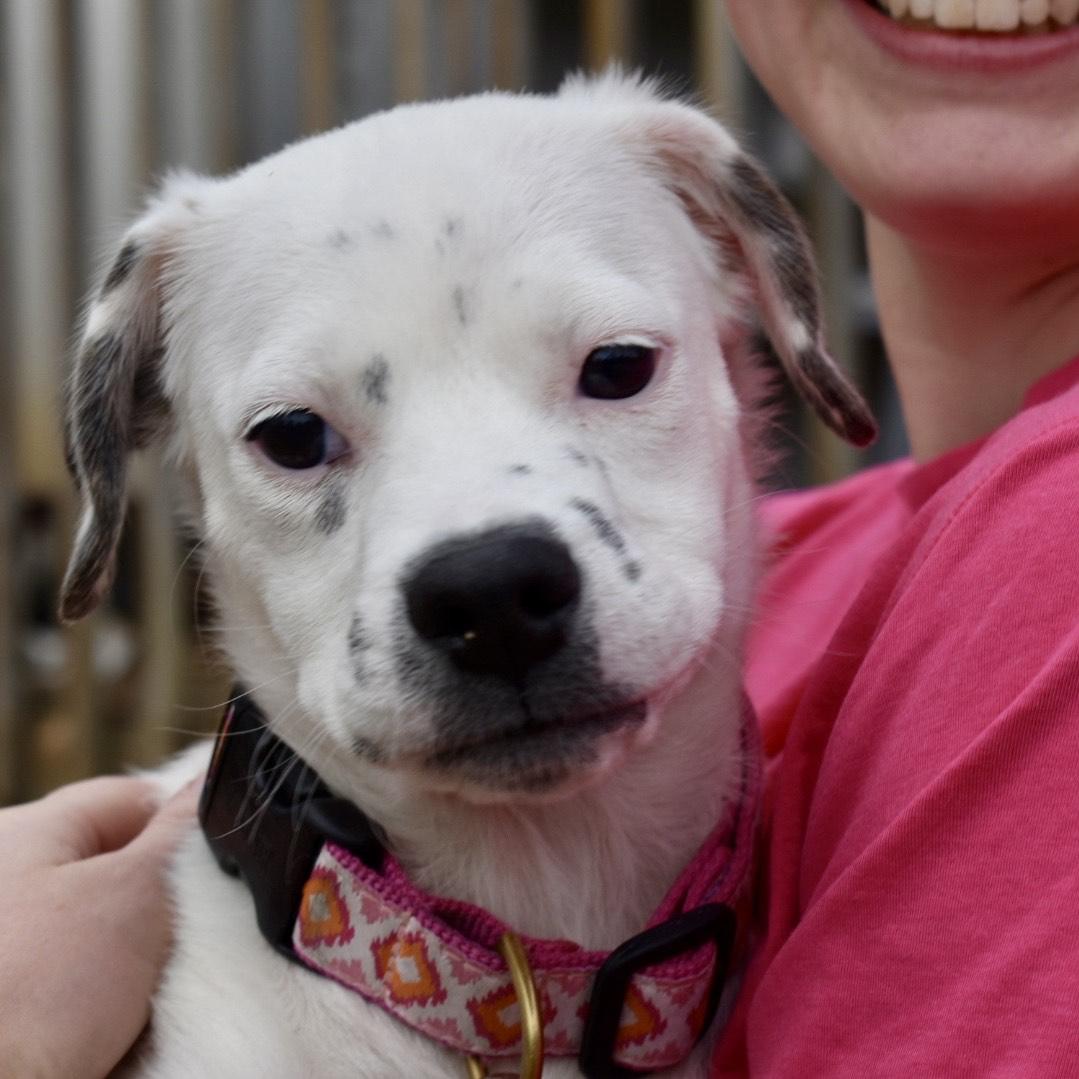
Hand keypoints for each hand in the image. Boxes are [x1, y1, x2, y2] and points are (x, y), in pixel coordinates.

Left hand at [0, 776, 198, 1078]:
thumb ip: (183, 832)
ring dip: (148, 948)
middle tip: (203, 927)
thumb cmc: (40, 992)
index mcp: (23, 831)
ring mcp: (11, 941)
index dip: (188, 825)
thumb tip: (217, 784)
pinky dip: (119, 990)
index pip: (132, 799)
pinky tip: (134, 1012)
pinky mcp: (18, 997)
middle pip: (121, 862)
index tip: (225, 864)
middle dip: (169, 894)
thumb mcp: (135, 892)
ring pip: (111, 922)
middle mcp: (8, 878)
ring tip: (164, 978)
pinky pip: (90, 973)